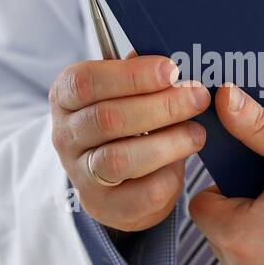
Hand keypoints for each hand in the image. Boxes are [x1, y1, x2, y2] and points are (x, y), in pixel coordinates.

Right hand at [50, 55, 210, 231]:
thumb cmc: (126, 122)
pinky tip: (182, 162)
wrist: (116, 182)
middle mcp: (65, 136)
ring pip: (120, 159)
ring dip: (168, 142)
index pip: (86, 81)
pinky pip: (141, 193)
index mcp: (66, 97)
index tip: (172, 70)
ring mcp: (81, 174)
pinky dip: (169, 176)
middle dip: (161, 106)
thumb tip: (174, 59)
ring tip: (197, 133)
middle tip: (197, 98)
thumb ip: (142, 74)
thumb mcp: (125, 91)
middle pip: (108, 118)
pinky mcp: (105, 206)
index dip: (132, 75)